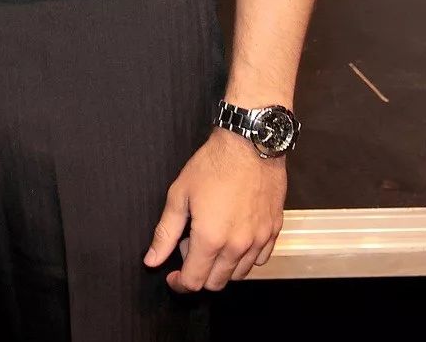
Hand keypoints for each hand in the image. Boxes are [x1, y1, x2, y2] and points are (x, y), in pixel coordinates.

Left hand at [143, 127, 286, 290]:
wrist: (249, 142)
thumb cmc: (214, 164)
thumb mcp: (180, 194)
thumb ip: (165, 232)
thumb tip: (152, 260)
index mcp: (210, 239)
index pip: (194, 282)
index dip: (180, 283)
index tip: (173, 275)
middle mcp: (237, 246)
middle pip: (216, 282)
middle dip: (199, 273)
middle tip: (191, 246)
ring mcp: (258, 240)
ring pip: (239, 274)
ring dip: (222, 267)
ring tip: (213, 238)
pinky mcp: (274, 230)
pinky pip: (260, 259)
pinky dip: (245, 257)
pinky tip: (235, 237)